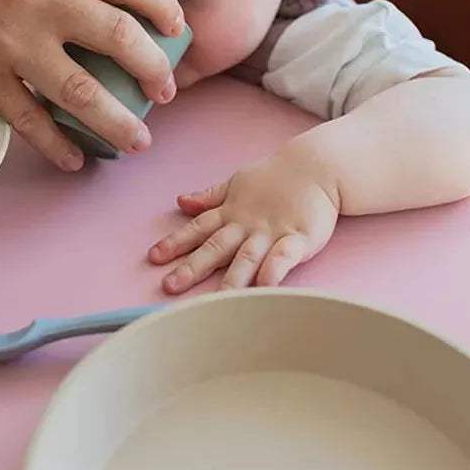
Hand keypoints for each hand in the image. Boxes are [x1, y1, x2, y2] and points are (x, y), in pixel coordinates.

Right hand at [0, 0, 183, 169]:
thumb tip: (105, 10)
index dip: (163, 6)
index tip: (179, 30)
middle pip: (118, 36)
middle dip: (153, 70)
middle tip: (165, 94)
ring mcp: (8, 42)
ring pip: (82, 92)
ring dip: (118, 123)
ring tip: (136, 141)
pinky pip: (32, 123)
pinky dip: (59, 146)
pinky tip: (76, 159)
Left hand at [147, 149, 339, 291]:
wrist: (316, 167)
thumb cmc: (274, 177)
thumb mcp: (236, 183)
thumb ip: (209, 196)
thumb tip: (181, 201)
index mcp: (231, 212)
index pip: (198, 229)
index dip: (175, 242)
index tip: (154, 257)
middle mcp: (247, 224)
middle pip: (215, 247)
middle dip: (192, 267)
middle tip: (170, 285)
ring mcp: (272, 232)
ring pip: (246, 258)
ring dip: (229, 280)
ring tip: (214, 303)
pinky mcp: (299, 238)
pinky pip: (283, 257)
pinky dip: (273, 272)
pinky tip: (263, 288)